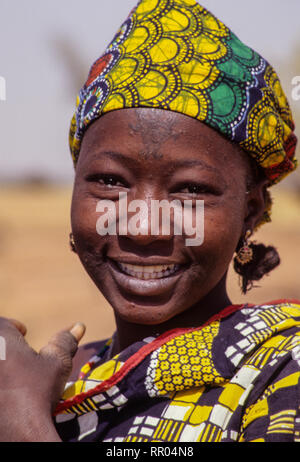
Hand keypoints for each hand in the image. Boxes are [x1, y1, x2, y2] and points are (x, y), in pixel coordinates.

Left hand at [0, 317, 84, 441]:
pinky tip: (7, 392)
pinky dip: (1, 381)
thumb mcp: (57, 363)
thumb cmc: (37, 392)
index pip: (5, 324)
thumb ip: (65, 341)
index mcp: (0, 335)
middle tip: (20, 358)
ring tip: (14, 377)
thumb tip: (78, 326)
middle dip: (7, 347)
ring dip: (4, 363)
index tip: (24, 334)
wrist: (19, 432)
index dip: (15, 328)